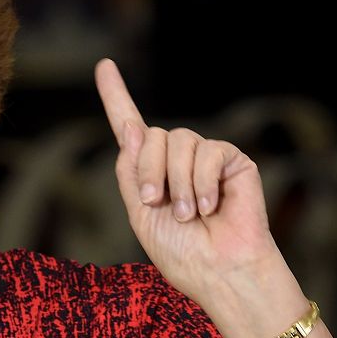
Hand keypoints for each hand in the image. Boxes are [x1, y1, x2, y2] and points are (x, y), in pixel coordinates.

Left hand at [94, 58, 283, 306]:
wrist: (219, 272)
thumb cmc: (181, 252)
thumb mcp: (140, 214)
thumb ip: (131, 171)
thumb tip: (132, 127)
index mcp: (150, 170)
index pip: (131, 125)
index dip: (116, 95)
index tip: (104, 65)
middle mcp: (176, 157)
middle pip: (151, 135)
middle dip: (149, 171)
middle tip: (158, 204)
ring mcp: (204, 156)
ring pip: (178, 139)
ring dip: (176, 183)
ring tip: (189, 215)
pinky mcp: (232, 160)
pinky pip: (208, 152)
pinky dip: (202, 183)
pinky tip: (210, 208)